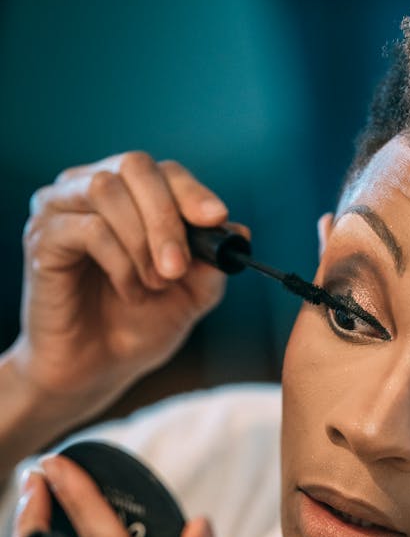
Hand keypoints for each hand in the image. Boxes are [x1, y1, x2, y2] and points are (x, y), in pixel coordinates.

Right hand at [12, 152, 248, 426]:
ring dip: (142, 243)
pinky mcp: (43, 237)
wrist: (97, 370)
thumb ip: (213, 263)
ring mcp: (60, 209)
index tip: (216, 218)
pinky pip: (88, 229)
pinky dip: (120, 263)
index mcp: (127, 195)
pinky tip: (129, 292)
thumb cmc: (138, 328)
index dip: (192, 191)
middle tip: (178, 267)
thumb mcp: (191, 296)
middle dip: (167, 217)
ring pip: (107, 191)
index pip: (162, 171)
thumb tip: (240, 231)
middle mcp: (88, 190)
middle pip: (134, 166)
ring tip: (153, 286)